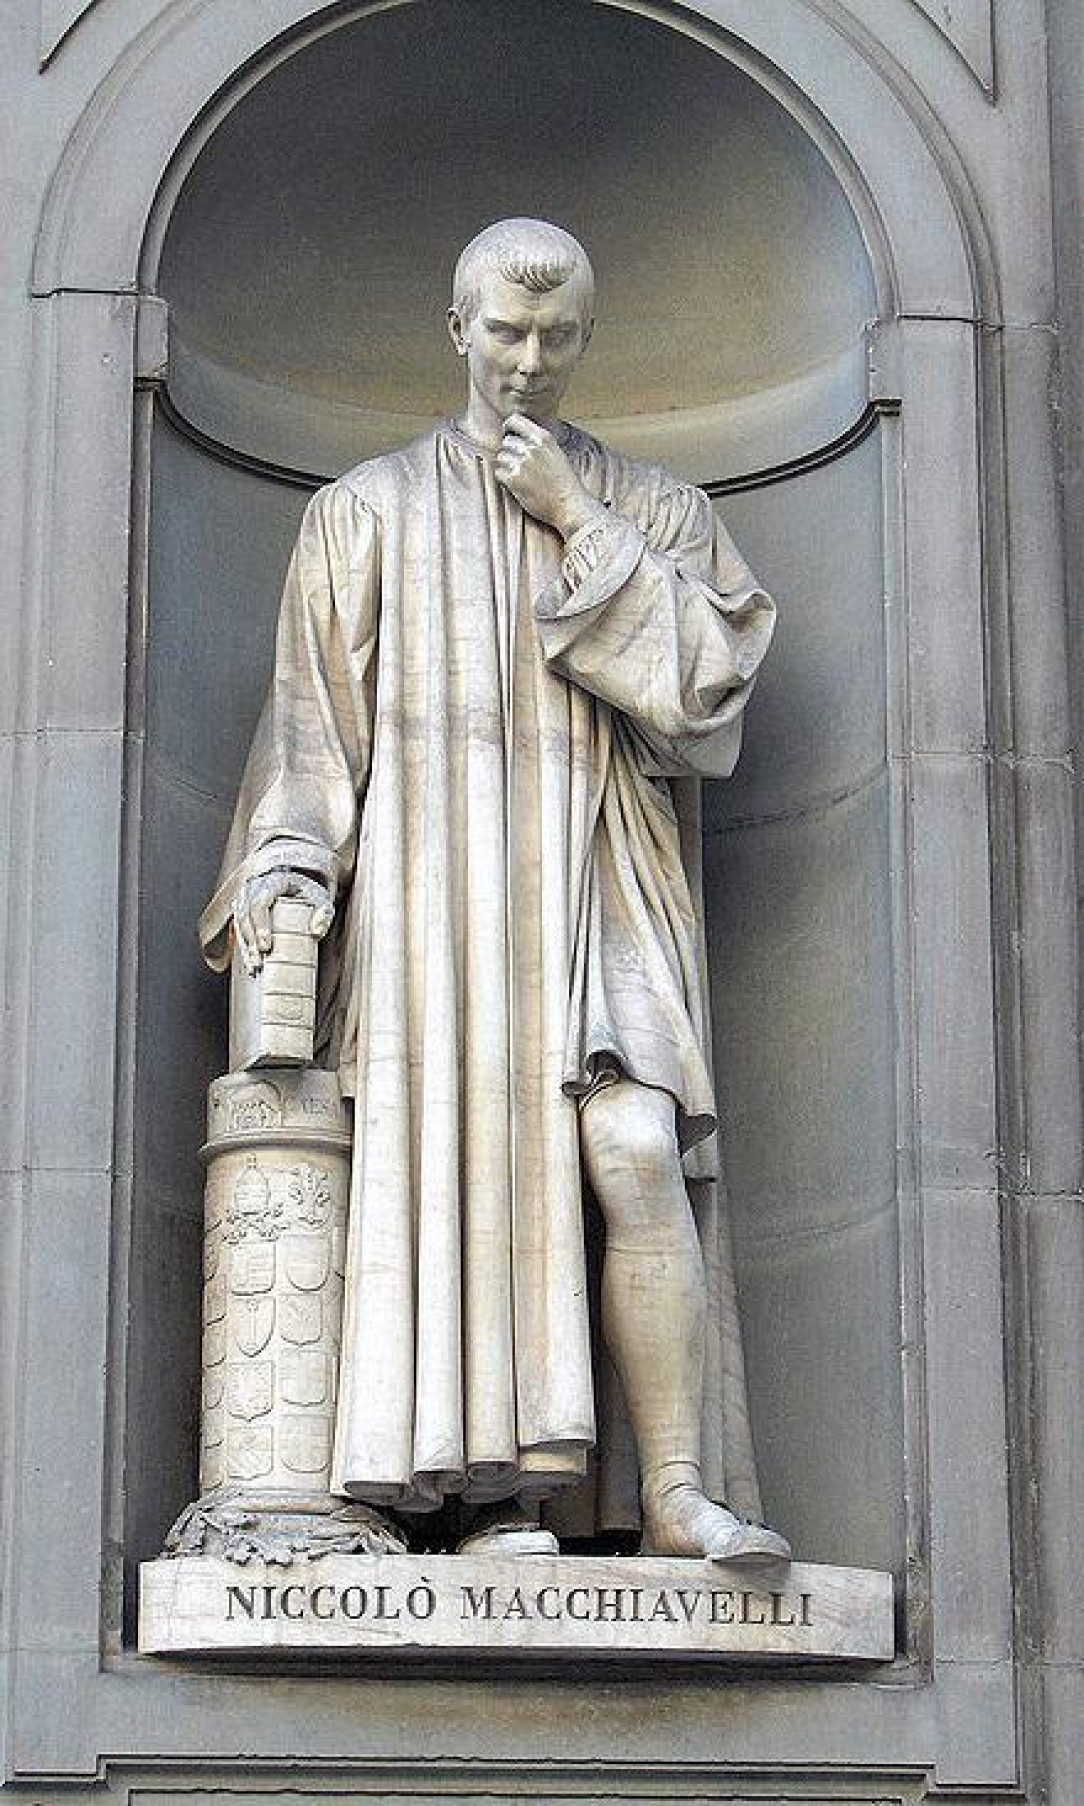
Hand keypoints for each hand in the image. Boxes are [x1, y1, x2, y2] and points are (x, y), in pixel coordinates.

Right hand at [233, 869, 333, 974]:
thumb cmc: (309, 893)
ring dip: (245, 947)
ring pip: (239, 924)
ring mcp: (246, 899)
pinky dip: (244, 947)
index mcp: (272, 882)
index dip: (260, 926)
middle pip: (245, 916)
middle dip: (250, 941)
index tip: (266, 946)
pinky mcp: (243, 911)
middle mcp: (254, 888)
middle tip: (258, 962)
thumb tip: (317, 931)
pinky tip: (250, 964)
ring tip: (254, 968)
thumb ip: (324, 913)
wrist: (297, 883)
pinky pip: (238, 929)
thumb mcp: (321, 898)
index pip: (259, 903)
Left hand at [494, 415, 605, 537]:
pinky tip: (515, 485)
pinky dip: (503, 479)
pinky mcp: (514, 480)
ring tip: (518, 476)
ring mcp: (522, 463)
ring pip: (500, 457)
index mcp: (542, 438)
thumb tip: (519, 437)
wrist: (569, 504)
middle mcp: (531, 447)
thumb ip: (538, 443)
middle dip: (509, 453)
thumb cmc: (565, 482)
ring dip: (505, 466)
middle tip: (518, 465)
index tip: (508, 435)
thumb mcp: (556, 452)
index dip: (508, 428)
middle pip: (506, 442)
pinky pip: (498, 473)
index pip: (515, 420)